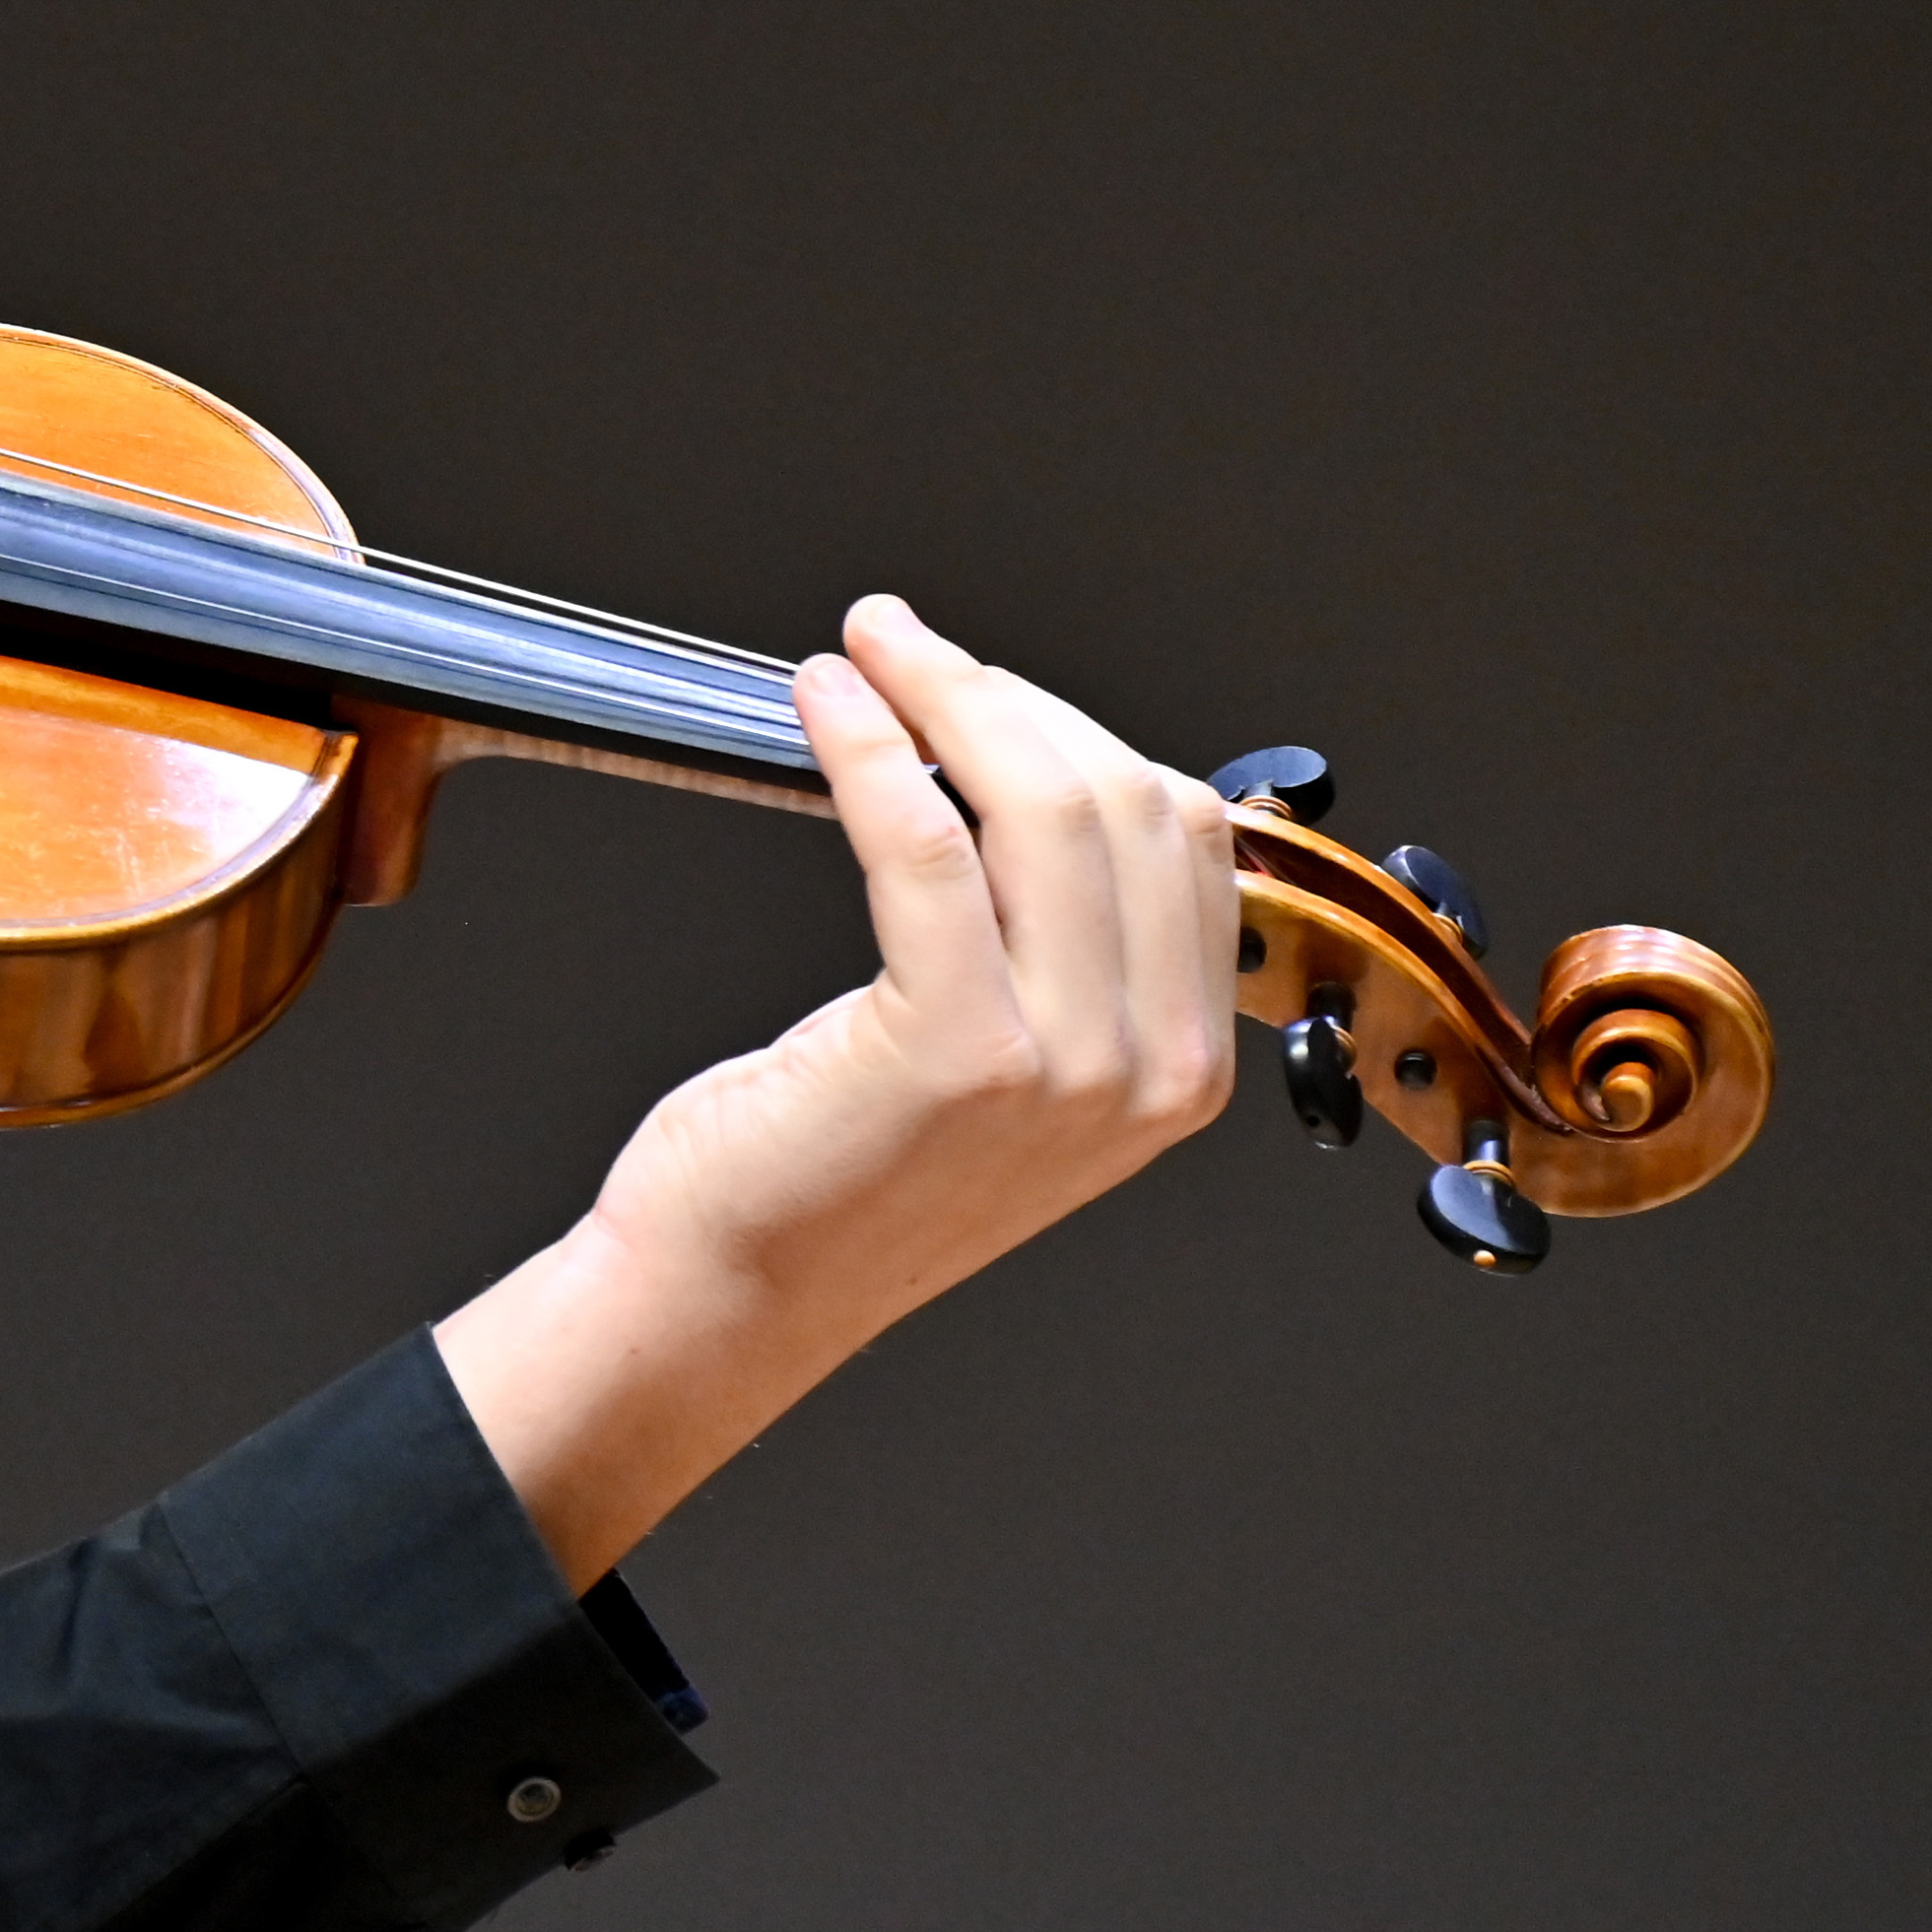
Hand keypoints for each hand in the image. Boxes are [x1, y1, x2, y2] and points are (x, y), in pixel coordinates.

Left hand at [431, 595, 1239, 1585]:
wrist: (744, 1290)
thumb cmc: (846, 1166)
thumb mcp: (1013, 1061)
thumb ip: (1064, 944)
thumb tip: (1034, 760)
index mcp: (1186, 1065)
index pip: (1183, 832)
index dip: (1075, 727)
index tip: (977, 682)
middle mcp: (1152, 1070)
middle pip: (1121, 800)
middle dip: (1002, 692)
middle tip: (901, 641)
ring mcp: (1065, 1065)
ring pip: (1038, 804)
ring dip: (939, 692)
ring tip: (859, 652)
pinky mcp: (953, 1050)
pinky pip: (922, 839)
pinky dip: (867, 744)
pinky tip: (821, 702)